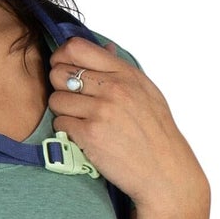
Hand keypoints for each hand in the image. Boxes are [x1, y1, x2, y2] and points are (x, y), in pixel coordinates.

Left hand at [48, 36, 207, 215]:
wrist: (164, 171)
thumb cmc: (156, 133)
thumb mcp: (147, 92)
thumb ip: (122, 70)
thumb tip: (105, 47)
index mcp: (125, 73)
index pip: (76, 48)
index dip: (62, 57)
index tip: (64, 68)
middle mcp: (112, 88)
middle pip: (59, 72)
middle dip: (60, 86)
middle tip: (73, 100)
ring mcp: (100, 111)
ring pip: (56, 99)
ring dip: (63, 110)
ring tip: (80, 120)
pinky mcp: (89, 135)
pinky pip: (60, 122)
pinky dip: (67, 129)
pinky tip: (83, 135)